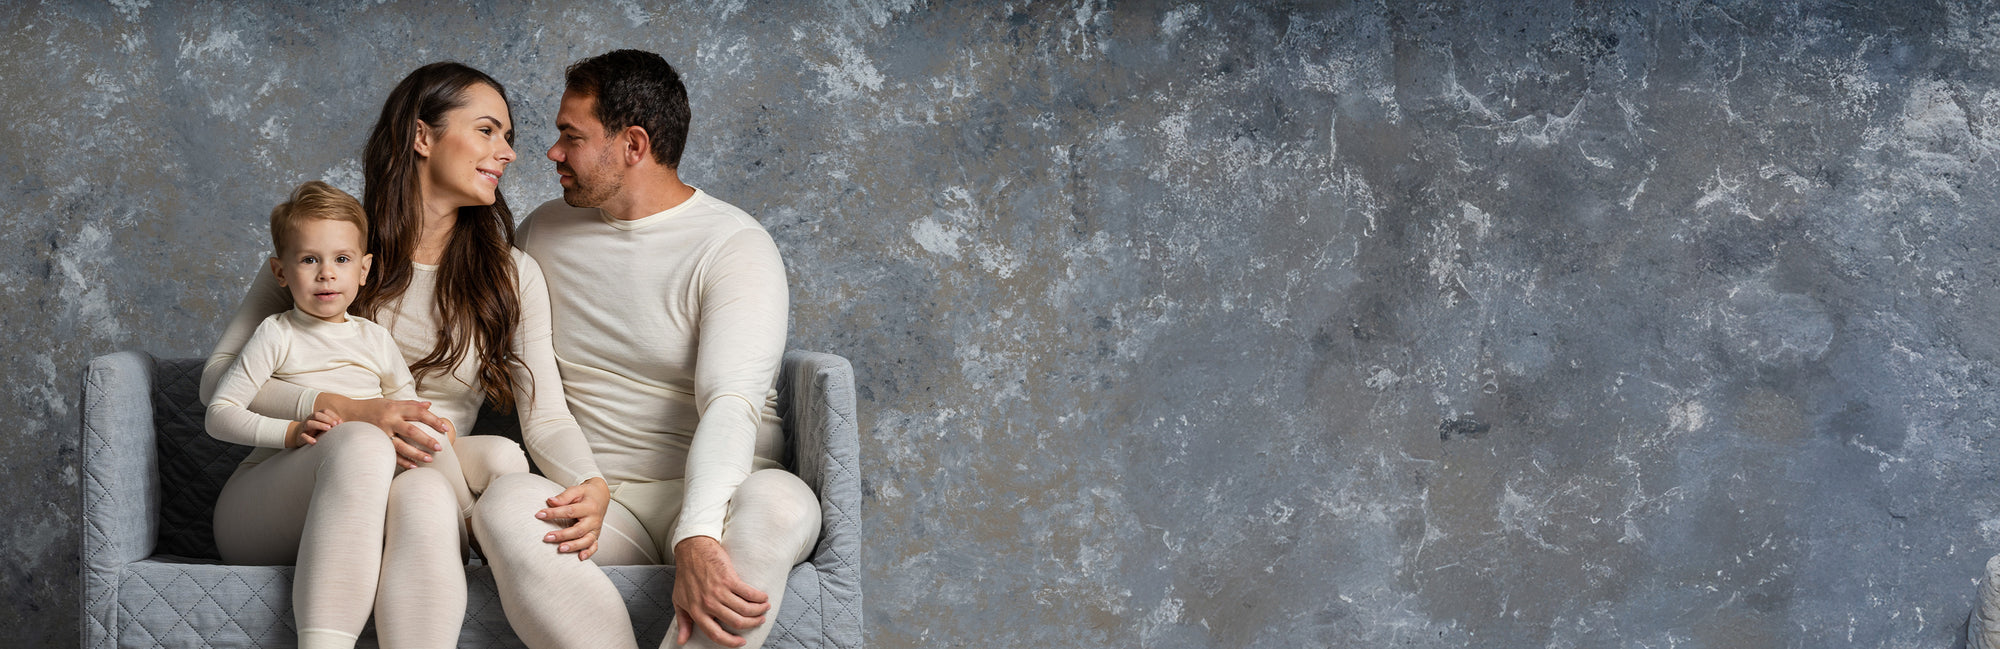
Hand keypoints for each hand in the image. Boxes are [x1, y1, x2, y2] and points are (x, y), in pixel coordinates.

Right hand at [285, 409, 341, 447]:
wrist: (299, 435)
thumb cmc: (316, 430)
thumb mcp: (324, 425)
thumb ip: (334, 424)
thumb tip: (348, 425)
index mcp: (317, 416)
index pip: (324, 411)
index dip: (333, 415)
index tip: (341, 422)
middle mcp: (310, 419)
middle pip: (317, 415)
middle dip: (327, 419)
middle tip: (335, 425)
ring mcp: (304, 427)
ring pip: (309, 423)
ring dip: (319, 425)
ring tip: (328, 429)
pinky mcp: (300, 436)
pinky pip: (303, 436)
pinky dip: (308, 439)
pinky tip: (315, 442)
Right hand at [320, 393, 451, 468]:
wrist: (345, 413)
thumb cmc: (372, 408)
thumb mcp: (390, 402)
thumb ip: (409, 404)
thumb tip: (429, 405)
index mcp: (395, 408)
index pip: (418, 412)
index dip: (433, 420)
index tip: (445, 428)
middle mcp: (388, 419)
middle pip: (412, 430)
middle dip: (427, 439)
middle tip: (440, 447)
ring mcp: (380, 432)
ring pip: (401, 445)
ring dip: (416, 453)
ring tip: (429, 459)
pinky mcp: (374, 442)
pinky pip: (389, 454)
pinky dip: (401, 461)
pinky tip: (412, 466)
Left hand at [538, 477, 609, 560]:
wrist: (601, 496)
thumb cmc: (587, 493)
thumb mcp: (576, 490)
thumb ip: (564, 497)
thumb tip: (550, 501)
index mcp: (589, 507)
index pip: (570, 511)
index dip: (554, 513)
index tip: (540, 515)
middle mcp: (594, 519)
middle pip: (578, 530)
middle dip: (562, 535)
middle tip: (547, 537)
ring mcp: (596, 529)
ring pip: (586, 540)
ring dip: (573, 546)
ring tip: (561, 549)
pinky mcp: (596, 535)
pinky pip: (594, 546)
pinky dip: (588, 553)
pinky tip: (580, 557)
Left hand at [672, 536, 767, 647]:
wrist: (692, 550)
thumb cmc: (685, 575)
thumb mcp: (679, 601)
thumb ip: (683, 622)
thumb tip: (682, 642)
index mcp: (696, 612)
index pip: (716, 634)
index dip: (731, 642)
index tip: (741, 642)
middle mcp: (708, 604)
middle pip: (736, 622)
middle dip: (752, 623)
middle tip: (759, 620)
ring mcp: (719, 591)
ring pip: (745, 609)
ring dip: (759, 610)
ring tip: (764, 608)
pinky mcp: (729, 579)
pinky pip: (749, 593)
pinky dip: (759, 597)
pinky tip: (763, 597)